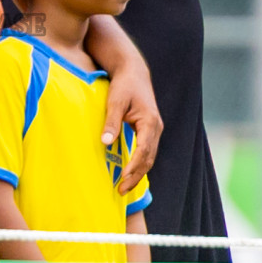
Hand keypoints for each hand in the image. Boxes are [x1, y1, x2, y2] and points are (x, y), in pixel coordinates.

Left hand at [102, 60, 161, 194]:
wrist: (133, 72)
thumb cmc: (124, 85)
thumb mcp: (114, 102)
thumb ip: (111, 122)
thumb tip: (105, 143)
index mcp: (149, 121)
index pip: (144, 149)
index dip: (134, 166)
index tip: (123, 177)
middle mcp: (156, 127)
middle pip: (149, 158)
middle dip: (136, 175)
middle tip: (121, 190)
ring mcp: (155, 129)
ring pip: (149, 157)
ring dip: (138, 172)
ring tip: (124, 186)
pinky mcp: (150, 130)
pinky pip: (147, 151)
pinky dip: (140, 164)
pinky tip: (129, 173)